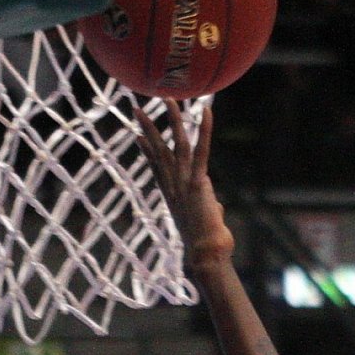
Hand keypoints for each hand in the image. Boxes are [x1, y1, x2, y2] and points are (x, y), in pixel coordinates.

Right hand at [135, 101, 233, 272]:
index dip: (147, 150)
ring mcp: (184, 183)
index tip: (138, 135)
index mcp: (172, 195)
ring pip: (176, 144)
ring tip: (168, 99)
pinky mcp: (198, 183)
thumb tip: (216, 209)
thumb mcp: (206, 223)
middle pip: (158, 151)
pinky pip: (201, 151)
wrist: (205, 256)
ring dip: (172, 120)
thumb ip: (209, 209)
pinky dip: (204, 130)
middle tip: (138, 108)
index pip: (156, 167)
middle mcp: (173, 186)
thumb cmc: (207, 245)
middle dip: (148, 128)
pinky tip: (205, 112)